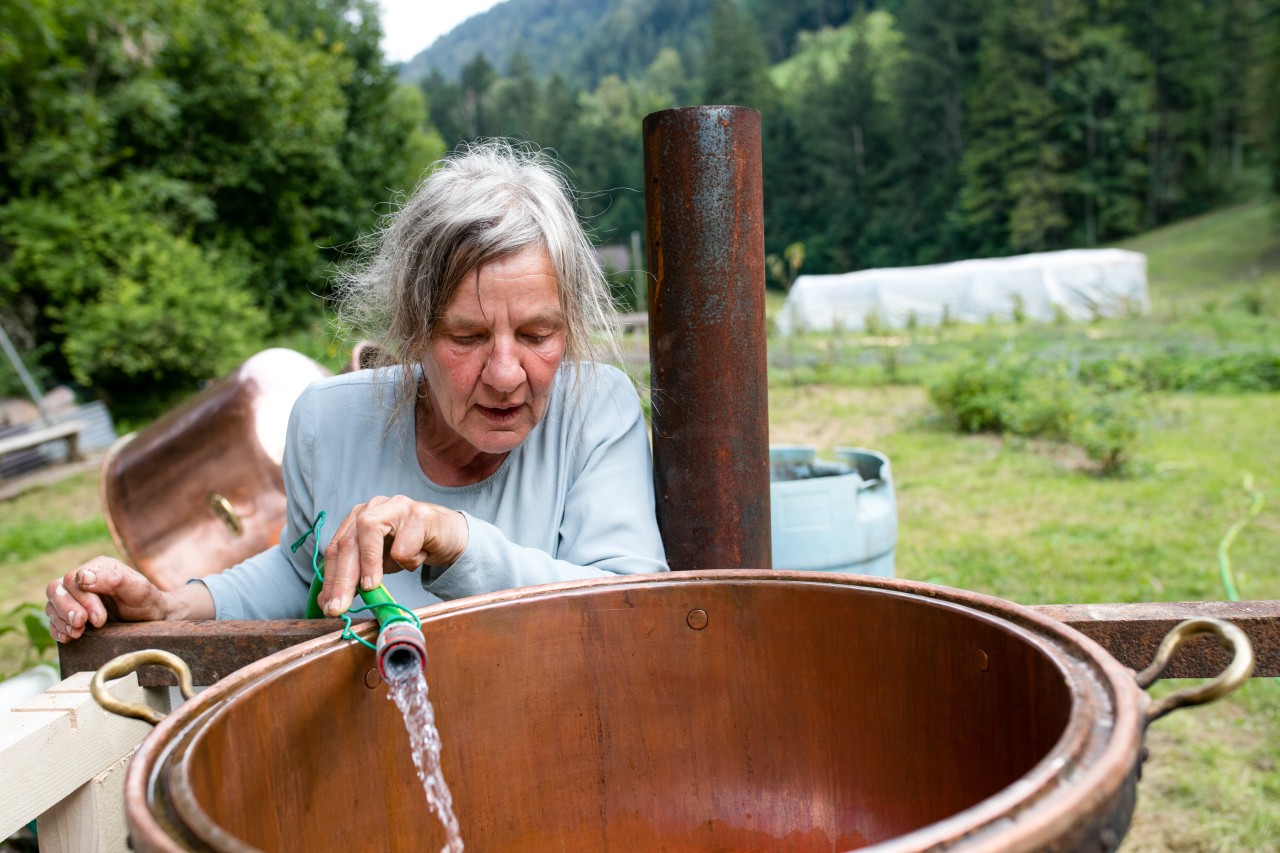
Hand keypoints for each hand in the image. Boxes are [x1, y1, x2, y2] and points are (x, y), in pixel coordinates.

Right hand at [44, 557, 177, 641]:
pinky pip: (54, 621)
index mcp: (98, 568)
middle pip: (57, 590)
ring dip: (61, 620)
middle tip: (82, 624)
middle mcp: (83, 580)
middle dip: (68, 610)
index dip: (82, 599)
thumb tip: (84, 576)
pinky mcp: (72, 615)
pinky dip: (57, 629)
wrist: (152, 619)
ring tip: (77, 633)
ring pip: (52, 604)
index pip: (74, 579)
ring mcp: (75, 598)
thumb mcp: (139, 589)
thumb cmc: (147, 601)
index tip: (99, 618)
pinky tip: (68, 637)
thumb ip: (115, 580)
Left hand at [320, 495, 467, 616]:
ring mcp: (396, 505)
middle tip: (339, 607)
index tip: (329, 606)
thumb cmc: (412, 548)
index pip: (336, 548)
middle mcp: (373, 506)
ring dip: (368, 565)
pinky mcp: (419, 513)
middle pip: (348, 541)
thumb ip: (356, 575)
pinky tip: (420, 556)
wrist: (449, 537)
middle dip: (342, 578)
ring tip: (372, 587)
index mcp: (358, 517)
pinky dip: (410, 561)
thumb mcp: (379, 564)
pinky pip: (404, 546)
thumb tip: (329, 601)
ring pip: (370, 531)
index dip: (330, 579)